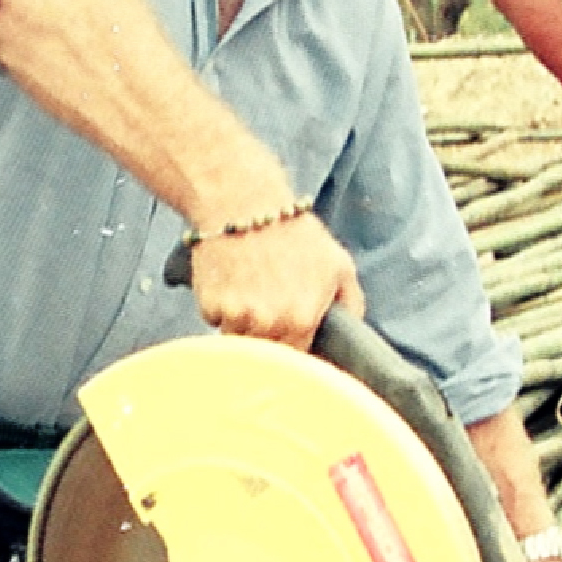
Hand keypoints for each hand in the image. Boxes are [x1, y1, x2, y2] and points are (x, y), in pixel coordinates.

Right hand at [190, 209, 362, 349]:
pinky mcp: (209, 305)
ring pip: (239, 340)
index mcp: (301, 319)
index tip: (295, 334)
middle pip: (267, 355)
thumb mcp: (339, 264)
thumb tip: (352, 331)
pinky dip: (221, 308)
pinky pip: (216, 320)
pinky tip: (231, 281)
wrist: (242, 202)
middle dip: (270, 337)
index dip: (297, 347)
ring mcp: (236, 316)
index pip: (299, 360)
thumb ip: (351, 303)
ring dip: (244, 325)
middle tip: (271, 307)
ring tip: (251, 291)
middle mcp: (268, 324)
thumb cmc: (293, 232)